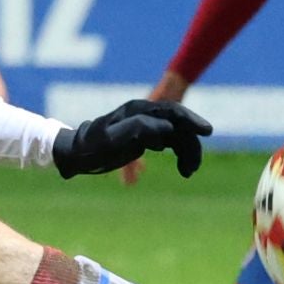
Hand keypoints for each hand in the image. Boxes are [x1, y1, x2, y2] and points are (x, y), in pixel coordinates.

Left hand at [55, 97, 211, 178]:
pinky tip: (183, 169)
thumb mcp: (114, 140)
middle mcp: (145, 114)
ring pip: (177, 135)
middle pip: (179, 125)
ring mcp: (146, 124)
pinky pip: (171, 142)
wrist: (76, 153)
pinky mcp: (145, 136)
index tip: (207, 133)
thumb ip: (140, 130)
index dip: (191, 121)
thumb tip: (167, 130)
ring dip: (186, 152)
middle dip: (190, 144)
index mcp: (139, 110)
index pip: (173, 112)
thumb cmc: (91, 146)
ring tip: (187, 173)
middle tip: (191, 169)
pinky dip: (179, 154)